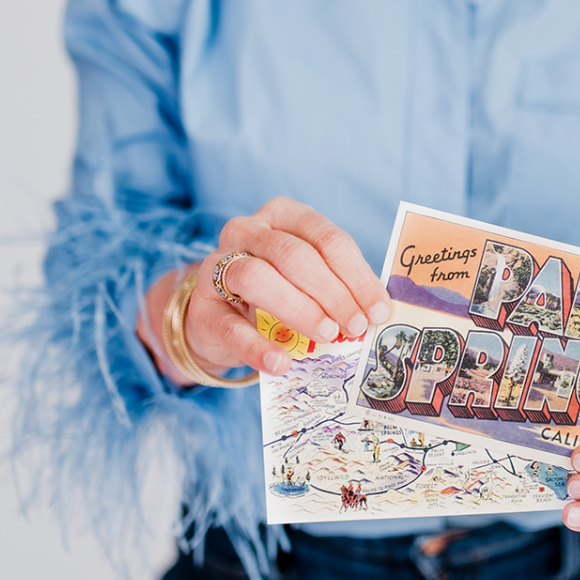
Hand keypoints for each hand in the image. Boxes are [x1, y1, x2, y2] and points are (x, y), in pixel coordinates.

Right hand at [139, 199, 390, 380]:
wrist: (217, 315)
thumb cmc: (275, 290)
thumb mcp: (307, 277)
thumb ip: (338, 285)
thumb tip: (378, 311)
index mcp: (284, 215)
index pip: (327, 239)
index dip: (357, 276)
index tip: (378, 310)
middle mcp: (248, 230)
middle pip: (295, 256)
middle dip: (332, 293)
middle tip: (355, 326)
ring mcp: (217, 265)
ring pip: (257, 277)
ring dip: (299, 309)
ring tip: (326, 336)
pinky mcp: (201, 307)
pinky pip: (229, 326)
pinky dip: (257, 347)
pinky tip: (281, 363)